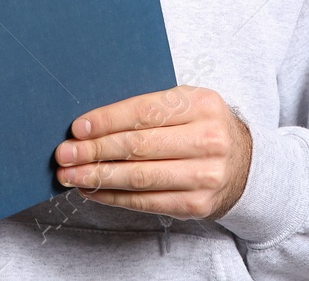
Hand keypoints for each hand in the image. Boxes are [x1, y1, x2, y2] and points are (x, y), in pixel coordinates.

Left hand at [53, 84, 251, 219]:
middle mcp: (208, 139)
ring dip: (98, 177)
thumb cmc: (202, 127)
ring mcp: (204, 175)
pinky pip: (146, 201)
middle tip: (65, 154)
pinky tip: (93, 190)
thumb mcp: (187, 103)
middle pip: (139, 146)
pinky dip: (114, 197)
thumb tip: (92, 122)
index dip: (107, 121)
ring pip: (140, 177)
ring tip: (70, 175)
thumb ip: (150, 107)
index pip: (145, 112)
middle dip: (95, 151)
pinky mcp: (196, 204)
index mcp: (202, 104)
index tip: (78, 128)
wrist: (243, 164)